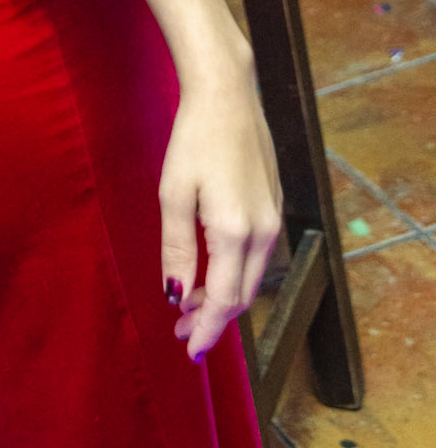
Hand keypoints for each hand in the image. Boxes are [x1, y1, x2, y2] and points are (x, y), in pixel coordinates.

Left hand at [159, 57, 281, 360]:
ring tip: (189, 305)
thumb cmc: (193, 140)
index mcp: (235, 232)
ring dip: (223, 296)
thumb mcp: (173, 194)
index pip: (225, 301)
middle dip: (212, 319)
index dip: (207, 330)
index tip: (190, 352)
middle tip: (180, 331)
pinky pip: (255, 255)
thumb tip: (176, 295)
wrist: (227, 95)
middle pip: (242, 295)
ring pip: (251, 277)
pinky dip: (235, 273)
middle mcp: (263, 232)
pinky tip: (212, 270)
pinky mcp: (274, 205)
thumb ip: (177, 248)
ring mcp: (273, 218)